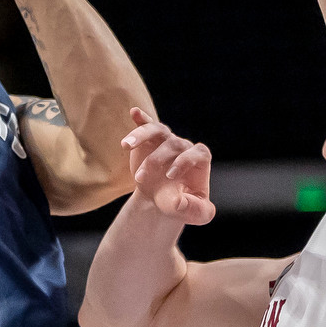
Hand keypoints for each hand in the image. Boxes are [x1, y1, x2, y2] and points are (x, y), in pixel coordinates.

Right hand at [120, 109, 215, 224]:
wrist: (162, 200)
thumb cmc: (182, 205)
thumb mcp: (195, 213)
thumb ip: (195, 211)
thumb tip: (179, 201)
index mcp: (199, 160)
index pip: (197, 153)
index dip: (184, 161)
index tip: (169, 176)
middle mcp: (184, 146)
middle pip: (173, 144)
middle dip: (155, 160)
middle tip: (140, 178)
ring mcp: (166, 140)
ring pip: (158, 129)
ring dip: (142, 135)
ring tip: (126, 144)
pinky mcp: (149, 140)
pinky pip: (147, 124)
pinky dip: (141, 118)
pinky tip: (134, 113)